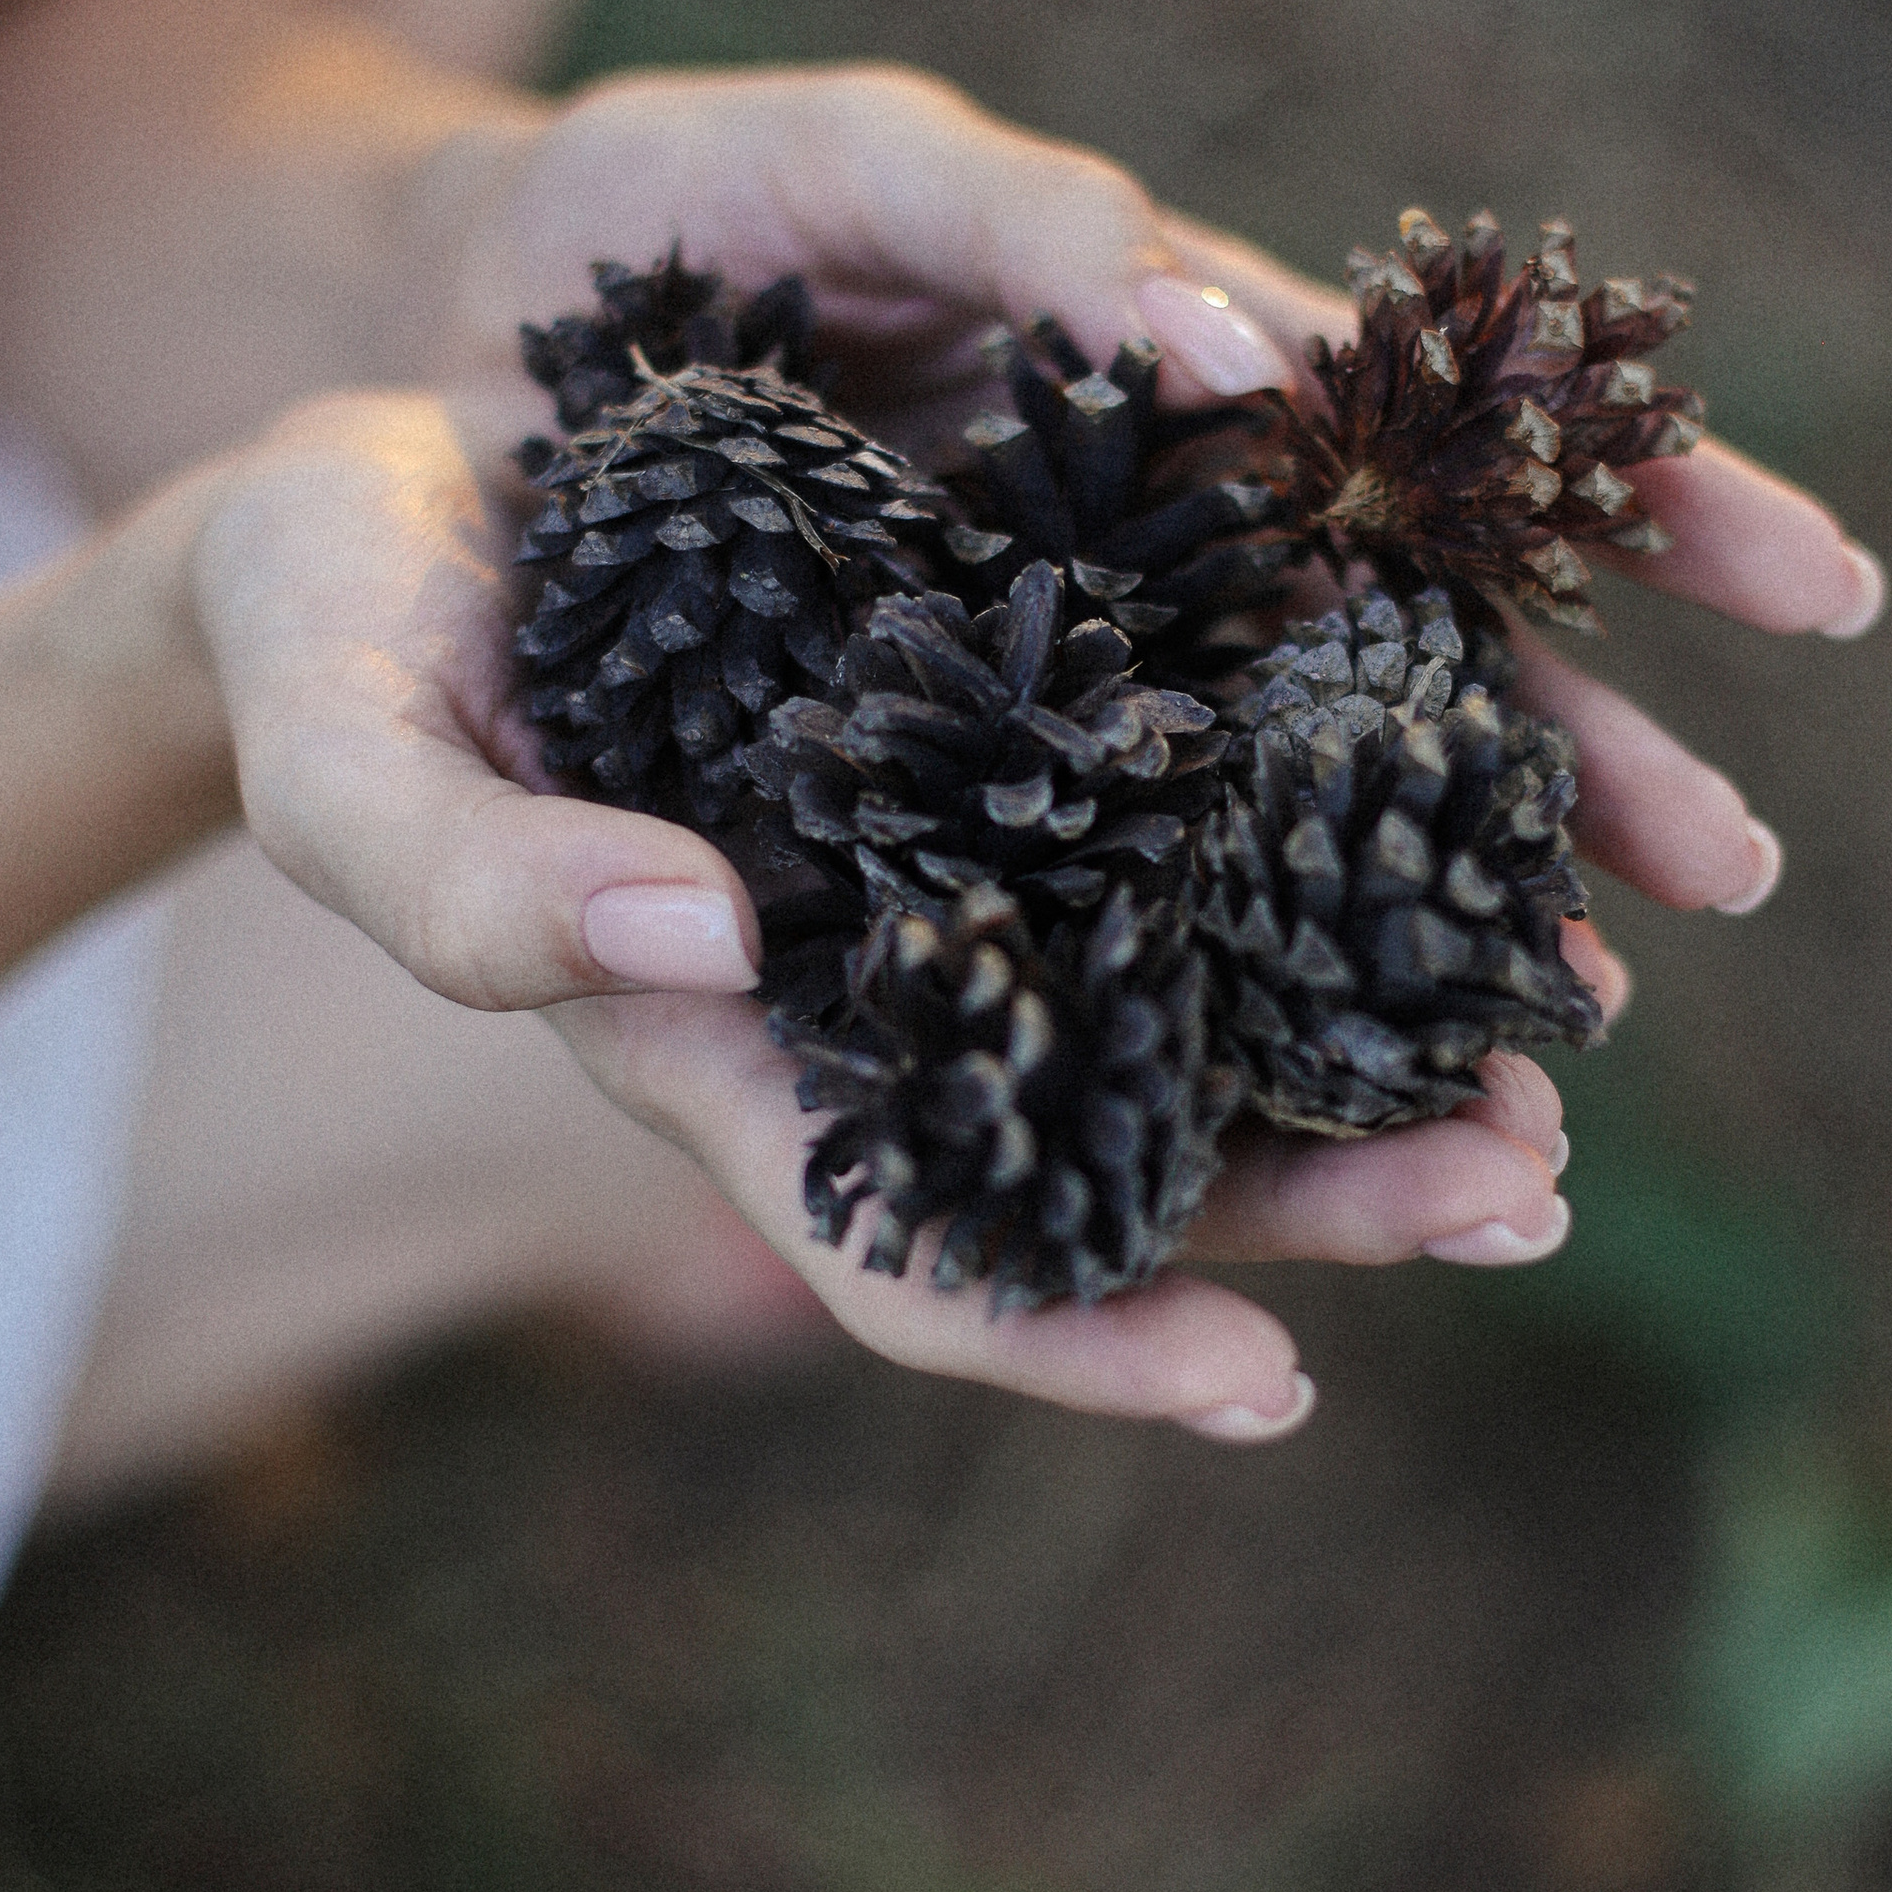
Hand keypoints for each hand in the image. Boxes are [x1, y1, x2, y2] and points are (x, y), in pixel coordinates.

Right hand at [187, 391, 1579, 1438]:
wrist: (374, 497)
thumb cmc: (326, 641)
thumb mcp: (342, 756)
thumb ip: (473, 881)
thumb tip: (705, 933)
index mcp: (718, 1053)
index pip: (912, 1256)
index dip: (1080, 1342)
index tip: (1274, 1394)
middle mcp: (872, 983)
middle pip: (1117, 1147)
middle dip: (1324, 1194)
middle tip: (1523, 1186)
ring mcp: (954, 852)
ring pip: (1197, 984)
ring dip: (1380, 1025)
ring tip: (1565, 1041)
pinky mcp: (1009, 706)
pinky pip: (1193, 788)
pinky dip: (1329, 816)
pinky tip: (1477, 802)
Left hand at [438, 59, 1884, 931]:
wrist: (424, 340)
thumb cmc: (638, 211)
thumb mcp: (824, 154)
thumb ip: (1024, 207)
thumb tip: (1243, 354)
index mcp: (1165, 397)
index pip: (1451, 463)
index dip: (1636, 516)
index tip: (1817, 589)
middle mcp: (1134, 563)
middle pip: (1400, 676)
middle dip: (1571, 776)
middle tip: (1728, 885)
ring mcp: (1027, 699)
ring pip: (1264, 838)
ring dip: (1409, 939)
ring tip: (1554, 1061)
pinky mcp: (902, 818)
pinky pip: (1085, 932)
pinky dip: (1202, 1019)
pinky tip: (1300, 1111)